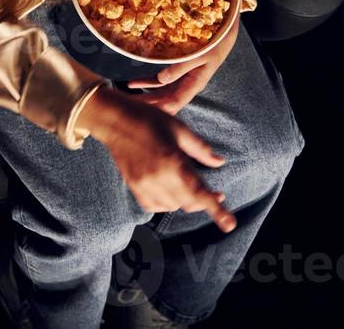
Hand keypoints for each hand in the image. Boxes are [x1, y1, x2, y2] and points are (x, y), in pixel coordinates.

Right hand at [78, 87, 236, 230]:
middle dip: (204, 201)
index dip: (216, 210)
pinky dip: (166, 203)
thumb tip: (219, 162)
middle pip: (188, 203)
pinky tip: (169, 191)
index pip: (199, 193)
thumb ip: (200, 149)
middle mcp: (158, 178)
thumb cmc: (148, 119)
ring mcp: (144, 185)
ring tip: (188, 186)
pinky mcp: (134, 187)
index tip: (229, 225)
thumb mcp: (179, 128)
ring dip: (185, 201)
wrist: (114, 120)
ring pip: (172, 206)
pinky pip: (154, 206)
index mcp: (173, 162)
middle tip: (214, 194)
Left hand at [125, 15, 238, 114]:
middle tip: (128, 109)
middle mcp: (188, 85)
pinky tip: (132, 83)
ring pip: (161, 93)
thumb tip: (161, 79)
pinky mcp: (178, 72)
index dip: (161, 108)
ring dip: (145, 96)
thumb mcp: (200, 55)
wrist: (223, 34)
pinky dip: (147, 83)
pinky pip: (160, 82)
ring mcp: (182, 80)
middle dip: (148, 105)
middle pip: (165, 100)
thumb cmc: (214, 43)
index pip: (176, 101)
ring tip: (126, 99)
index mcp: (195, 84)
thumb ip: (181, 67)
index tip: (144, 113)